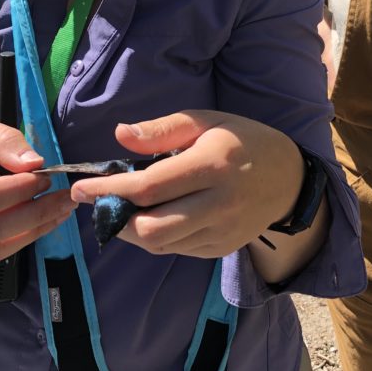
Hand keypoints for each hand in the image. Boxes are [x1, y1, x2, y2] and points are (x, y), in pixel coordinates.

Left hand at [70, 111, 304, 257]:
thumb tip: (119, 135)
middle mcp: (218, 203)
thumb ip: (162, 130)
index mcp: (212, 165)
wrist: (289, 178)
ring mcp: (221, 231)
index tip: (81, 187)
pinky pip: (176, 249)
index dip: (109, 189)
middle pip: (151, 228)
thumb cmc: (241, 140)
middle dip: (114, 218)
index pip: (149, 187)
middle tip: (96, 203)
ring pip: (160, 244)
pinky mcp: (221, 249)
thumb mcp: (205, 121)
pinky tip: (149, 216)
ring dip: (130, 230)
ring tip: (118, 208)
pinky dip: (155, 236)